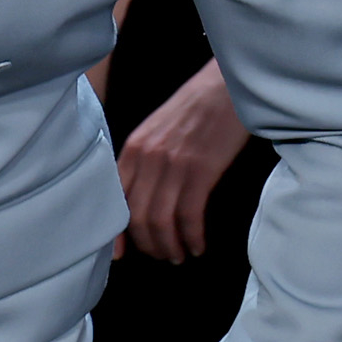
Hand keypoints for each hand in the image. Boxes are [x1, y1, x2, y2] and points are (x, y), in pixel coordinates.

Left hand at [116, 59, 249, 262]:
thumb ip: (144, 160)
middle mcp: (147, 158)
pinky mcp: (200, 171)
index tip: (120, 254)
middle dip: (148, 245)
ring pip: (161, 221)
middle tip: (161, 255)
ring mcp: (173, 165)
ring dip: (169, 246)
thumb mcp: (157, 130)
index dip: (116, 232)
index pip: (115, 199)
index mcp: (133, 148)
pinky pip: (189, 216)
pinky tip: (198, 245)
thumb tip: (140, 196)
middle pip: (137, 216)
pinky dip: (192, 237)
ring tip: (179, 255)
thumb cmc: (194, 108)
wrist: (225, 86)